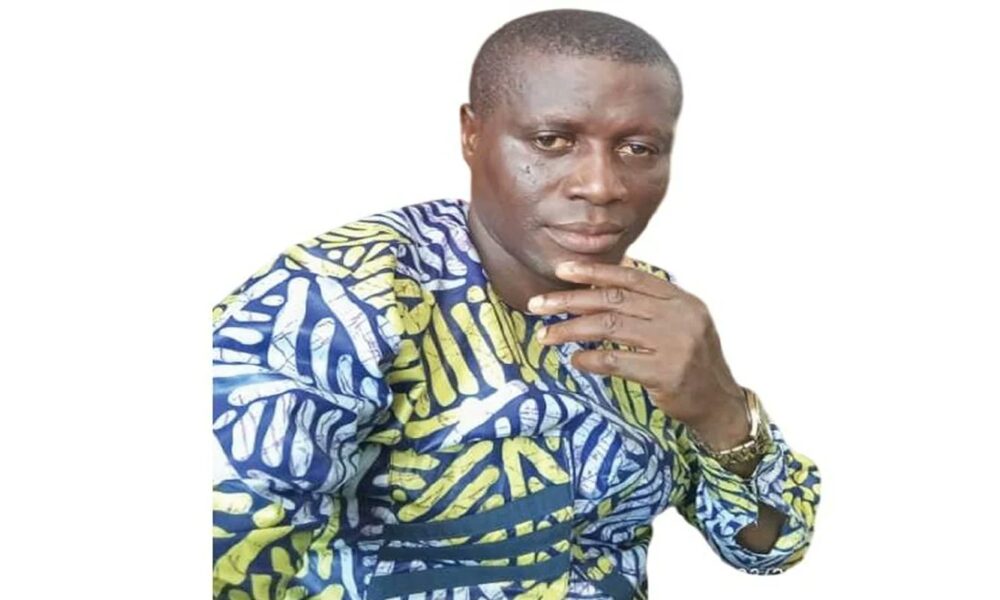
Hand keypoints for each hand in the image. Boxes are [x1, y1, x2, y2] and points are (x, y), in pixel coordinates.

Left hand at [528, 259, 749, 448]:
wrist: (719, 403)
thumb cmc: (691, 360)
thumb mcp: (680, 322)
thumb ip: (651, 301)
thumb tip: (609, 276)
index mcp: (680, 299)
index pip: (630, 277)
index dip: (593, 271)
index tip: (561, 270)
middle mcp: (679, 316)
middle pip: (614, 300)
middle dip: (570, 300)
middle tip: (538, 304)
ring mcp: (674, 344)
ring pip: (609, 327)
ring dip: (571, 330)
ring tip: (545, 336)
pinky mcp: (665, 373)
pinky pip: (616, 361)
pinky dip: (590, 359)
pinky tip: (574, 360)